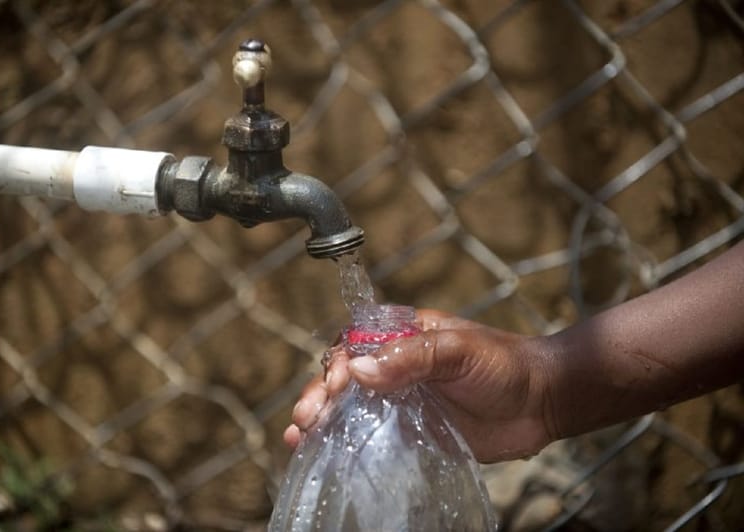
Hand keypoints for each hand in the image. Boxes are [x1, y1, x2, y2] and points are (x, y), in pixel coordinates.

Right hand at [284, 309, 555, 462]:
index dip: (338, 364)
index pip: (355, 343)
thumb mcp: (459, 350)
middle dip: (319, 394)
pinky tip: (322, 453)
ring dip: (322, 419)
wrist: (542, 403)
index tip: (336, 386)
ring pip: (350, 406)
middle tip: (305, 418)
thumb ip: (412, 357)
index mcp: (403, 336)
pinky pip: (370, 435)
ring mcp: (400, 400)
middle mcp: (395, 366)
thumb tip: (360, 370)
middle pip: (344, 376)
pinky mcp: (410, 431)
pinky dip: (343, 442)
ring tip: (299, 437)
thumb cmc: (505, 364)